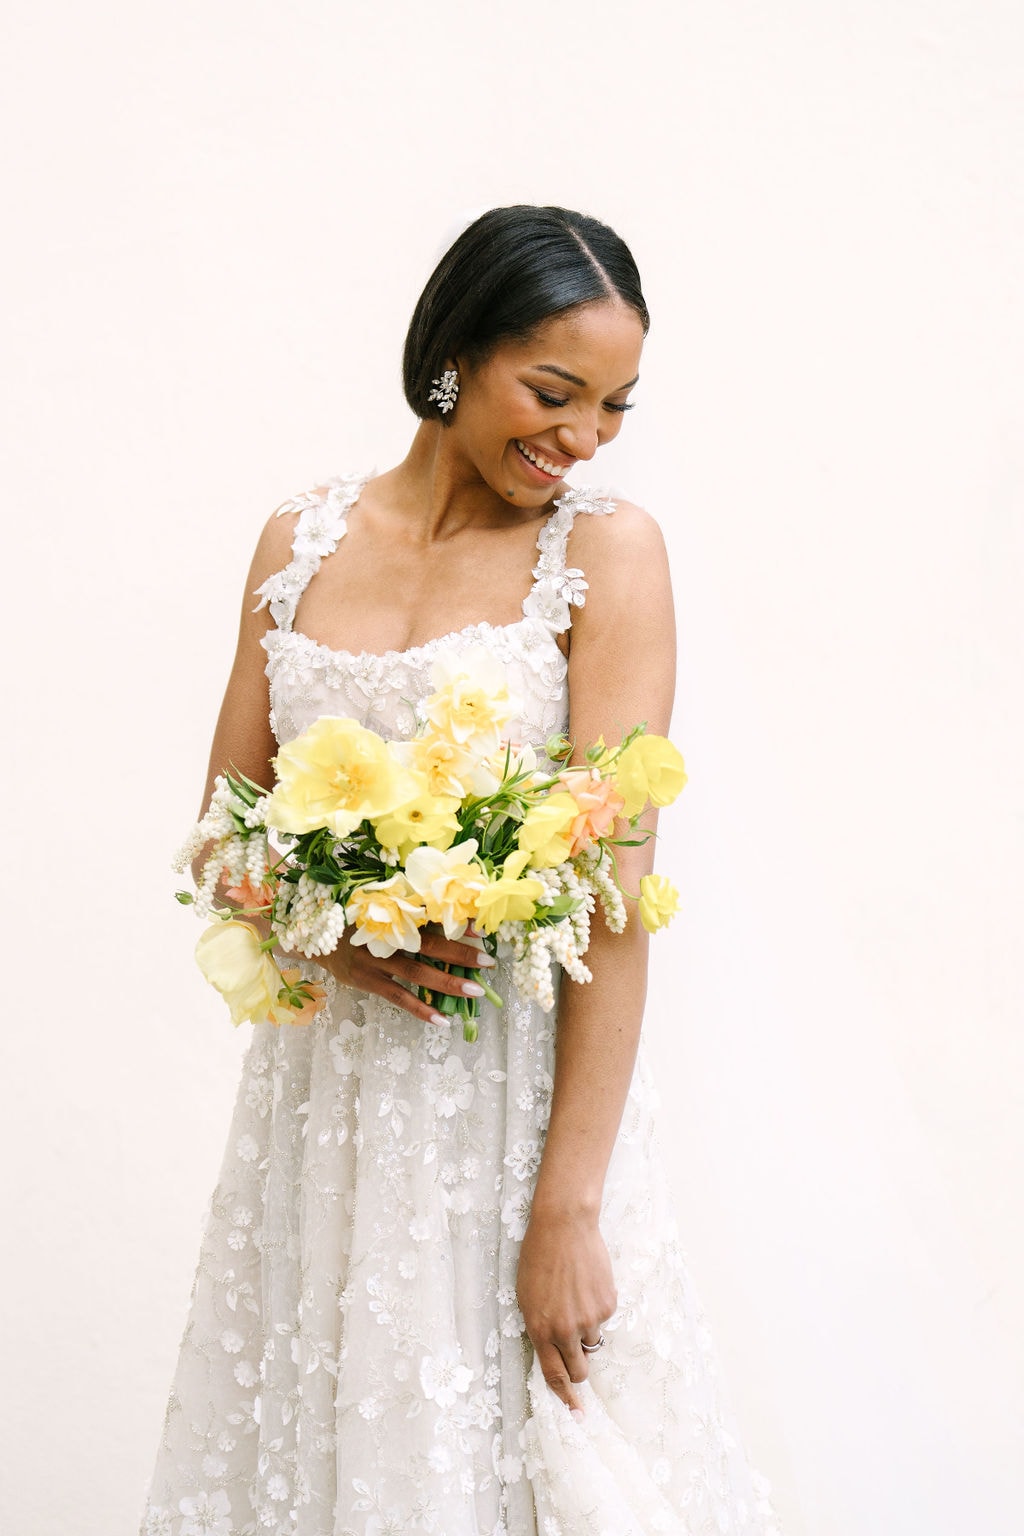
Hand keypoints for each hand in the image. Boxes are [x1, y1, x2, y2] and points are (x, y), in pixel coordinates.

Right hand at [319, 923, 494, 1025]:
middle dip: (459, 954)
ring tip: (474, 991)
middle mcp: (385, 935)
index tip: (481, 928)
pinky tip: (441, 1020)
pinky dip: (420, 1008)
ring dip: (447, 983)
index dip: (455, 922)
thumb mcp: (375, 910)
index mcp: (391, 914)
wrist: (313, 937)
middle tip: (488, 962)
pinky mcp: (366, 981)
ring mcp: (374, 959)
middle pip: (427, 944)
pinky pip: (398, 997)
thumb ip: (404, 914)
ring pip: (416, 972)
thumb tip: (446, 920)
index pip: (429, 917)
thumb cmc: (353, 922)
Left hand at [516, 1207, 616, 1415]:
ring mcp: (589, 1318)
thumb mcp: (527, 1298)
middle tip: (576, 1353)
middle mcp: (566, 1330)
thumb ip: (540, 1328)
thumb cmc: (538, 1257)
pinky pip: (603, 1318)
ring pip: (592, 1341)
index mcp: (541, 1330)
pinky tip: (586, 1283)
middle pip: (580, 1369)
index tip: (576, 1414)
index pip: (554, 1376)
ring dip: (585, 1328)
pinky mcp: (608, 1304)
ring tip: (575, 1296)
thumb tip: (555, 1352)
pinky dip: (596, 1307)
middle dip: (579, 1368)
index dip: (565, 1398)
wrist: (564, 1226)